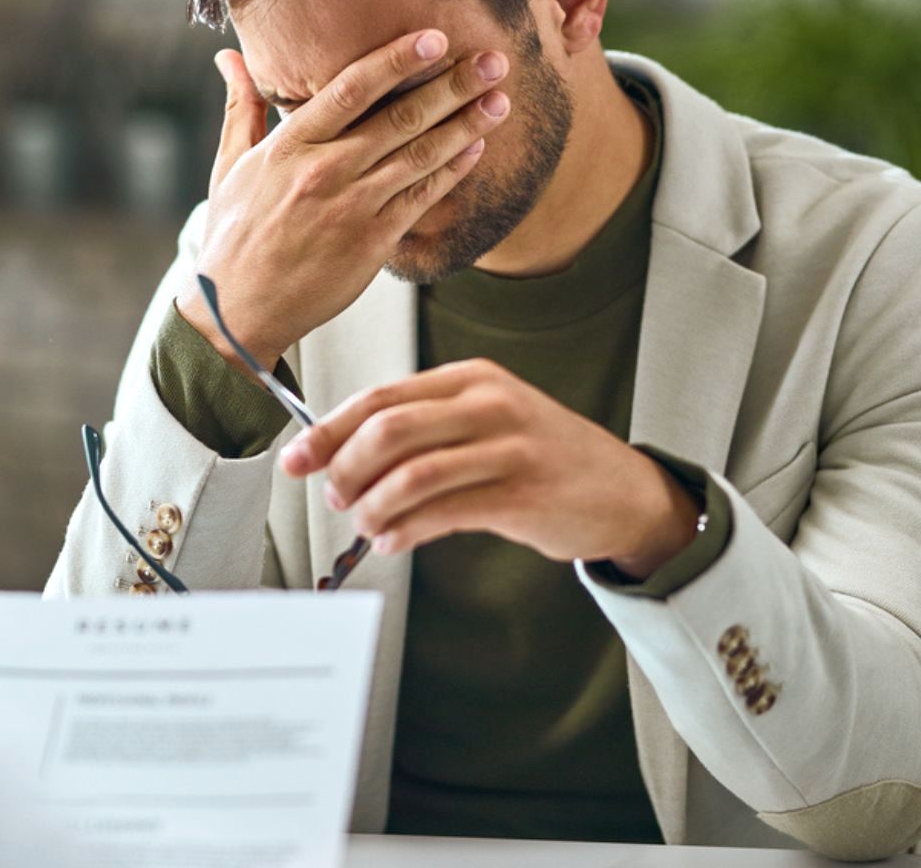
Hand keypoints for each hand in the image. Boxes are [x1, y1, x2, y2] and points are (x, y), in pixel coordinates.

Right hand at [176, 30, 512, 373]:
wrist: (238, 310)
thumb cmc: (234, 235)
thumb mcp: (229, 166)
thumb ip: (240, 107)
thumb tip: (229, 57)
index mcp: (289, 146)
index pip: (351, 89)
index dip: (396, 60)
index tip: (434, 36)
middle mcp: (324, 172)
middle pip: (400, 118)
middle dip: (452, 86)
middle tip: (492, 60)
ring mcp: (351, 209)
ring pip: (420, 157)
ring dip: (465, 126)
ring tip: (500, 100)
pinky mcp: (372, 243)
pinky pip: (421, 199)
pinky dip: (452, 172)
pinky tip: (476, 149)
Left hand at [279, 359, 700, 578]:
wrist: (626, 492)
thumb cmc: (542, 458)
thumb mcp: (486, 421)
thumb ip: (423, 429)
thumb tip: (340, 455)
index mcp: (470, 378)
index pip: (381, 396)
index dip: (328, 429)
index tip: (295, 459)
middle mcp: (489, 404)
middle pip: (388, 429)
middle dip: (345, 468)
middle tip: (334, 497)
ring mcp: (510, 448)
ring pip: (412, 473)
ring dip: (372, 505)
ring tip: (364, 524)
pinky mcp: (522, 494)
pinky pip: (444, 512)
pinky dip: (406, 529)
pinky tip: (393, 541)